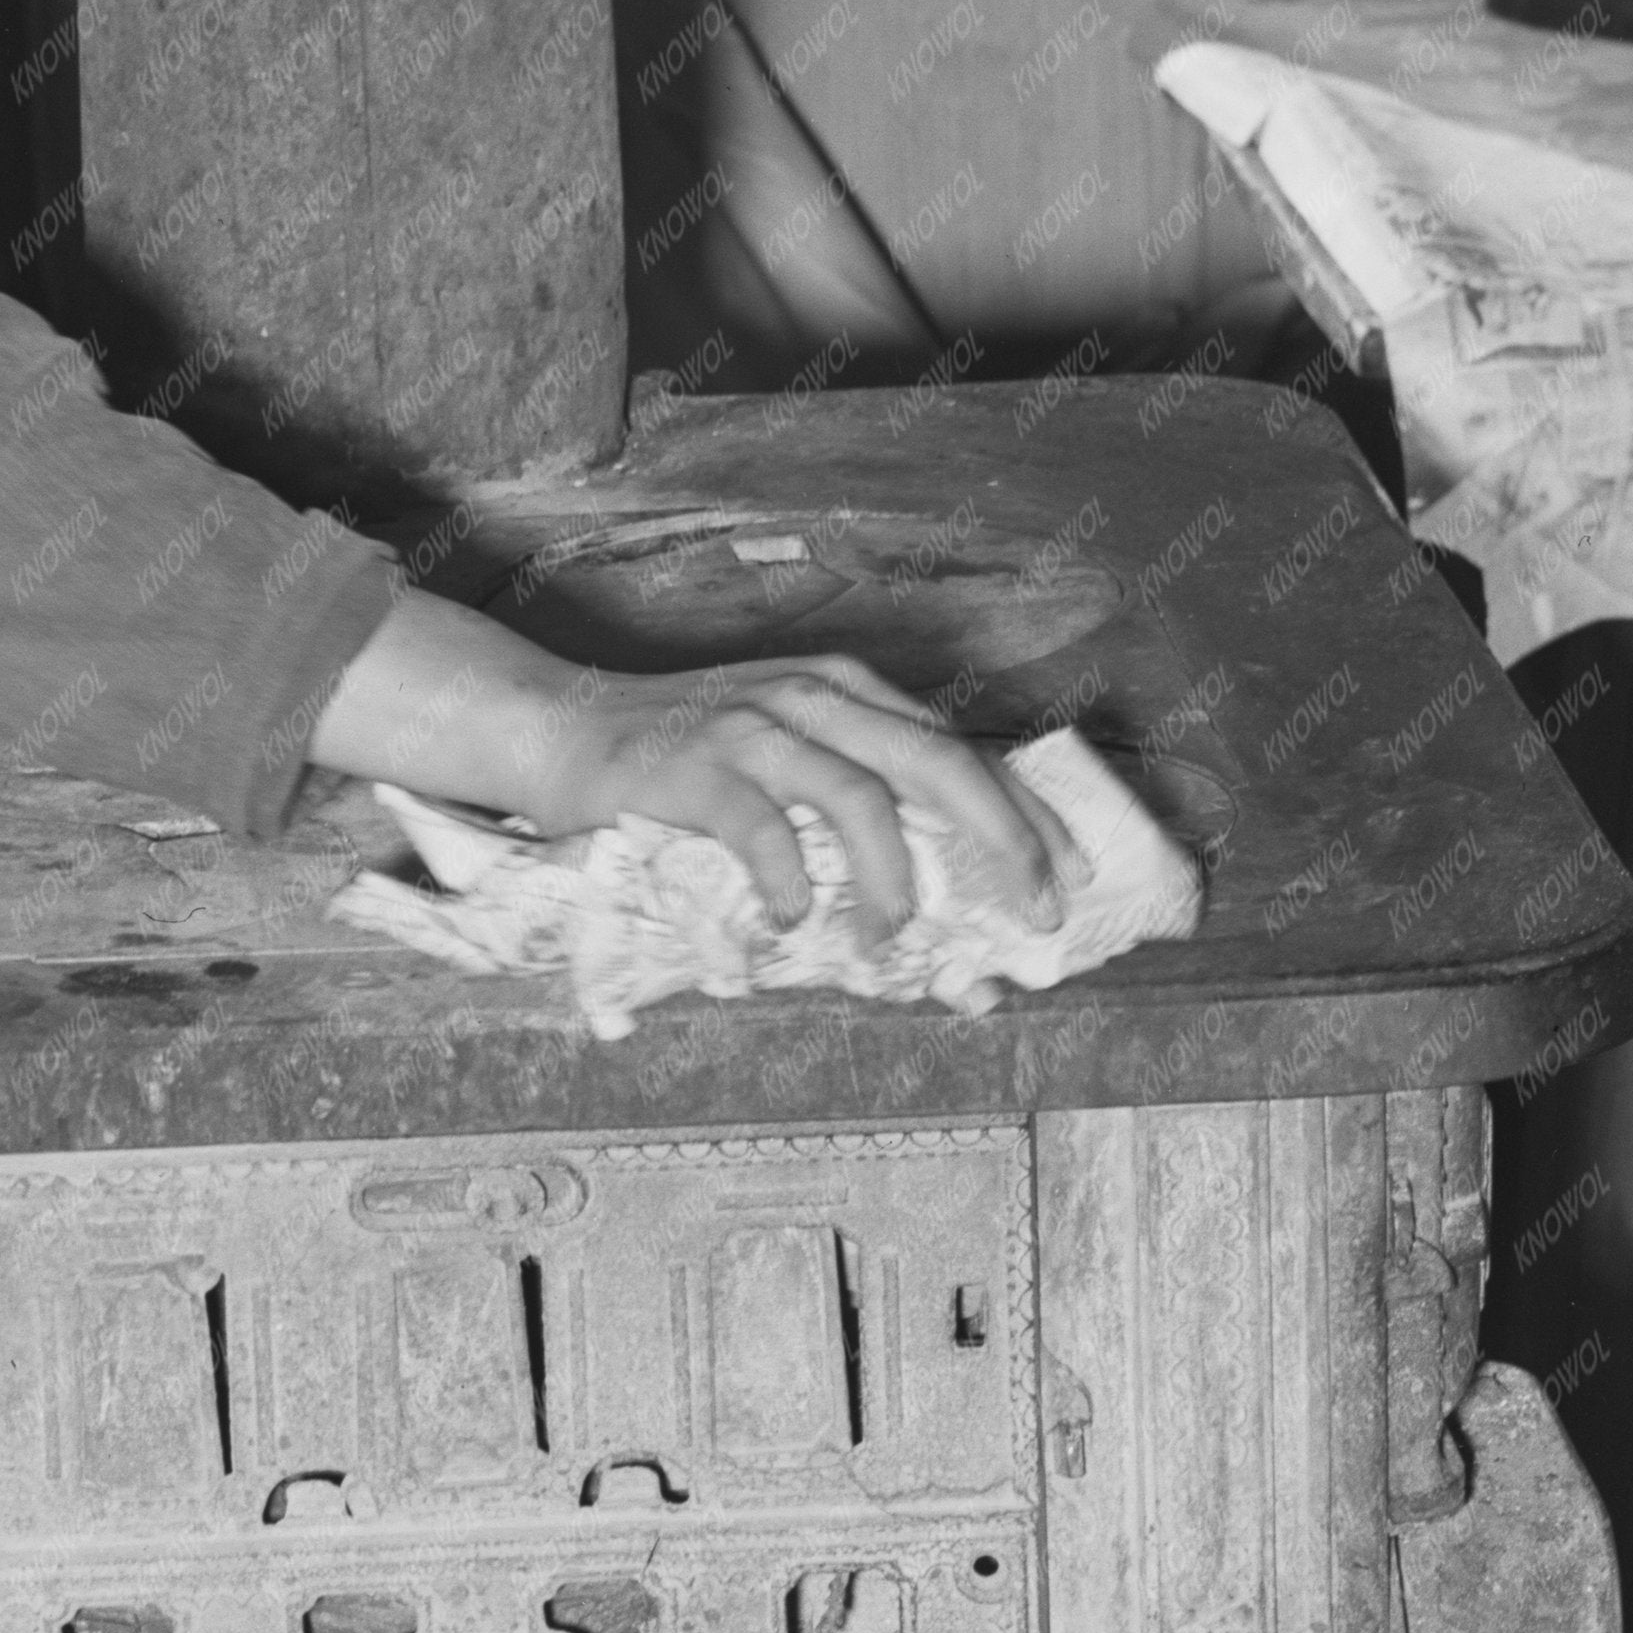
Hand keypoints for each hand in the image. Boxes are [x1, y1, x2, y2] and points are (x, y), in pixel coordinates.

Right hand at [527, 651, 1056, 941]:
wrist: (559, 728)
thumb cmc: (681, 764)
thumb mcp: (782, 758)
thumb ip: (850, 811)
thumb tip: (931, 920)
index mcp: (846, 692)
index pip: (961, 748)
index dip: (1027, 813)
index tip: (1073, 876)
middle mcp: (811, 697)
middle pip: (937, 762)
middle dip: (1004, 841)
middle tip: (1035, 915)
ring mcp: (751, 728)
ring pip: (859, 797)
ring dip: (891, 880)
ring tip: (893, 940)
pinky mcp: (693, 768)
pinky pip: (761, 829)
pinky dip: (790, 883)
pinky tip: (794, 921)